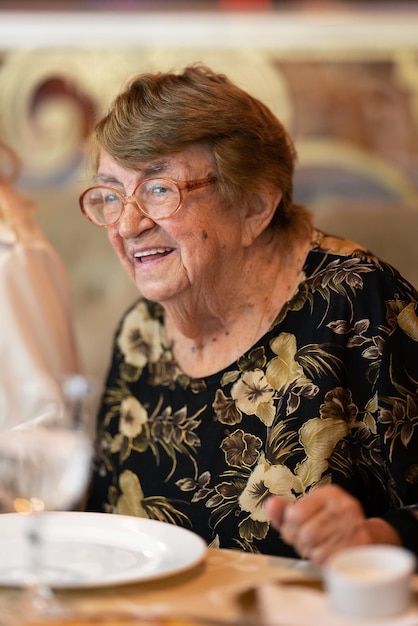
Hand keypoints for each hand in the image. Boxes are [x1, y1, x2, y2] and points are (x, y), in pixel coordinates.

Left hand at [265, 484, 400, 564]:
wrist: (370, 539)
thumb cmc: (331, 526)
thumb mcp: (308, 513)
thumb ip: (284, 512)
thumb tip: (270, 504)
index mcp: (329, 493)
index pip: (295, 513)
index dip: (290, 528)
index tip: (295, 531)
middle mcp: (344, 505)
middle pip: (306, 533)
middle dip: (300, 544)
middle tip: (307, 544)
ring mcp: (355, 525)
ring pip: (316, 548)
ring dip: (312, 554)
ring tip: (318, 549)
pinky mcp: (361, 546)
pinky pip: (330, 560)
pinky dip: (324, 563)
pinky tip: (328, 557)